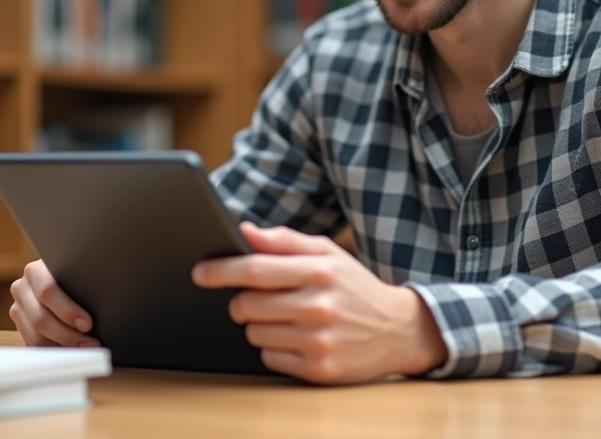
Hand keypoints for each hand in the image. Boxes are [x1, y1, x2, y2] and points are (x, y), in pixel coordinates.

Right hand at [9, 260, 98, 347]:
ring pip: (36, 335)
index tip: (88, 324)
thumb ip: (82, 284)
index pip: (47, 291)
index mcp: (35, 270)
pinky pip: (34, 344)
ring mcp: (18, 307)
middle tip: (91, 343)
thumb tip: (103, 304)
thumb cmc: (77, 275)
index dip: (67, 310)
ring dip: (62, 346)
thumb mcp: (78, 273)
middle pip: (41, 318)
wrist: (61, 278)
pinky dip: (55, 350)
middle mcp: (22, 287)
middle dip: (68, 334)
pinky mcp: (20, 325)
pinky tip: (72, 352)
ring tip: (85, 350)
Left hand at [192, 223, 447, 384]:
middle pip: (247, 306)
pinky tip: (298, 339)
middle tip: (260, 298)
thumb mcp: (328, 253)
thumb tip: (245, 230)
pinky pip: (269, 358)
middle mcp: (320, 307)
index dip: (222, 270)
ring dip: (261, 325)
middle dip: (244, 301)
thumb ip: (284, 241)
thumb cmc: (355, 287)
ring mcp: (319, 342)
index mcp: (320, 271)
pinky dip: (275, 349)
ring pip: (255, 334)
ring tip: (288, 318)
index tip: (201, 272)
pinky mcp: (318, 370)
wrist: (399, 330)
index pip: (256, 269)